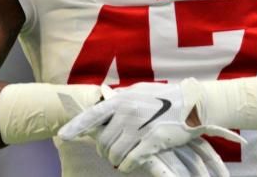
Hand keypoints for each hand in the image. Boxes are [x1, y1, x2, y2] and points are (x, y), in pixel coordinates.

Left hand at [57, 80, 242, 174]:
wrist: (193, 103)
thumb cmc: (165, 98)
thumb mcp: (139, 91)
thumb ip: (121, 100)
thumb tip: (103, 106)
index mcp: (122, 99)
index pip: (93, 115)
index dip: (76, 126)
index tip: (63, 136)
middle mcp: (128, 113)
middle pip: (104, 141)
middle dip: (105, 150)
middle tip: (109, 152)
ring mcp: (139, 127)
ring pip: (114, 153)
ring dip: (115, 159)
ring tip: (120, 158)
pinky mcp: (152, 142)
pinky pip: (128, 161)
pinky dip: (126, 165)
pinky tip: (129, 163)